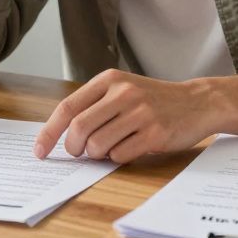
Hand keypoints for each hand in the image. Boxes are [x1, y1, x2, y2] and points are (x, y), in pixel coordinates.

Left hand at [33, 70, 213, 163]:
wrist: (198, 102)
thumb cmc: (153, 99)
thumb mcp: (123, 89)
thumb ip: (94, 105)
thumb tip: (61, 134)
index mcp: (109, 80)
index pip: (68, 108)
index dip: (49, 131)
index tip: (40, 150)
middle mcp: (123, 93)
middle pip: (79, 129)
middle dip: (74, 148)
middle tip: (80, 153)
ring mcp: (140, 113)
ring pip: (98, 146)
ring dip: (98, 155)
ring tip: (111, 147)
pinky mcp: (155, 133)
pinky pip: (120, 156)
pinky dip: (118, 158)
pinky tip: (130, 147)